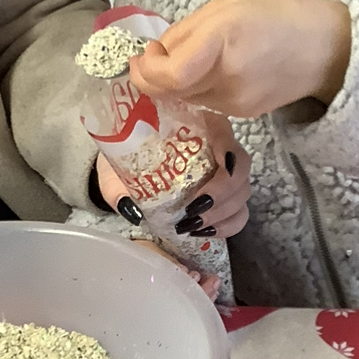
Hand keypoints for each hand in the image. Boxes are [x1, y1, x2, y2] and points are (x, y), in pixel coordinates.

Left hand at [95, 117, 250, 237]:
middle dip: (222, 194)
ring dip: (222, 214)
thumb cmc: (124, 161)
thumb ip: (120, 184)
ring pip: (242, 194)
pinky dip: (226, 226)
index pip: (225, 133)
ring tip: (193, 225)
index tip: (221, 168)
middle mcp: (217, 146)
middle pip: (240, 168)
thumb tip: (131, 208)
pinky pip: (239, 214)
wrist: (124, 171)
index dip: (229, 151)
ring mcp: (225, 173)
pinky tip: (203, 232)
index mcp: (196, 126)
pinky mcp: (225, 198)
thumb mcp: (116, 168)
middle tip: (193, 210)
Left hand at [129, 0, 351, 118]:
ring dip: (175, 81)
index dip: (146, 70)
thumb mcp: (226, 7)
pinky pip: (205, 102)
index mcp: (223, 42)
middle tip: (157, 54)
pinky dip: (197, 88)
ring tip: (192, 57)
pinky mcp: (243, 115)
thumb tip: (156, 54)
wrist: (328, 48)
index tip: (145, 54)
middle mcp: (227, 80)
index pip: (169, 76)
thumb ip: (185, 32)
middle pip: (170, 91)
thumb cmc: (278, 15)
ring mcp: (236, 104)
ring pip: (185, 98)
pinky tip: (214, 70)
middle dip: (154, 75)